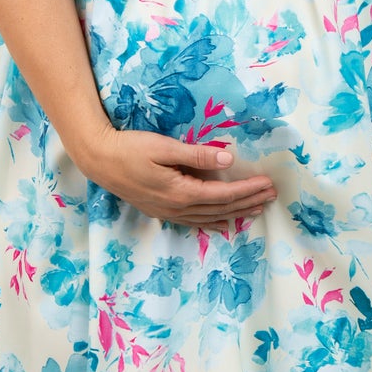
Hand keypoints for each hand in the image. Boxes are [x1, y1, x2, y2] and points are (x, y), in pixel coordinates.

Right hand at [75, 124, 276, 226]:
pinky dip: (213, 223)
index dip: (248, 190)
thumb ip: (197, 155)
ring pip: (210, 218)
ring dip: (236, 214)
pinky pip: (194, 222)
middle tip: (272, 196)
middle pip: (221, 209)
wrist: (99, 160)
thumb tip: (228, 160)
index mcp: (181, 192)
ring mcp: (169, 213)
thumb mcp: (164, 147)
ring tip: (257, 209)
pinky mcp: (161, 211)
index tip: (267, 183)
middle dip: (248, 202)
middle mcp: (177, 208)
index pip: (223, 194)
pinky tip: (224, 224)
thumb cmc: (130, 149)